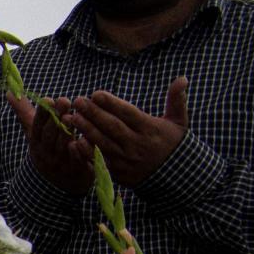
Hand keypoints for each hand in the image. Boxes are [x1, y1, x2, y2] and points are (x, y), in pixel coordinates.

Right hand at [6, 93, 95, 191]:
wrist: (59, 184)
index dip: (42, 113)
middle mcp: (46, 152)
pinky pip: (77, 160)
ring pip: (62, 145)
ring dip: (66, 132)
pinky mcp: (76, 170)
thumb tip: (10, 92)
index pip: (36, 126)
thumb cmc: (48, 149)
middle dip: (56, 117)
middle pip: (49, 134)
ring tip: (73, 117)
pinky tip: (83, 140)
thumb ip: (24, 112)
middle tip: (65, 101)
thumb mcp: (34, 133)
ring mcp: (60, 162)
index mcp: (36, 141)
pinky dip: (79, 152)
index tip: (48, 99)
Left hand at [66, 80, 187, 186]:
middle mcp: (137, 144)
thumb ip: (176, 99)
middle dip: (93, 113)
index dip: (111, 104)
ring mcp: (126, 160)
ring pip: (102, 143)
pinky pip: (98, 161)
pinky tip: (73, 141)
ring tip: (70, 117)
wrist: (174, 176)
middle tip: (77, 101)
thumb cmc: (172, 143)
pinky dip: (85, 152)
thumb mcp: (178, 121)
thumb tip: (182, 78)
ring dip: (85, 130)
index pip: (128, 114)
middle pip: (112, 127)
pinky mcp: (117, 172)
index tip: (96, 94)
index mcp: (150, 129)